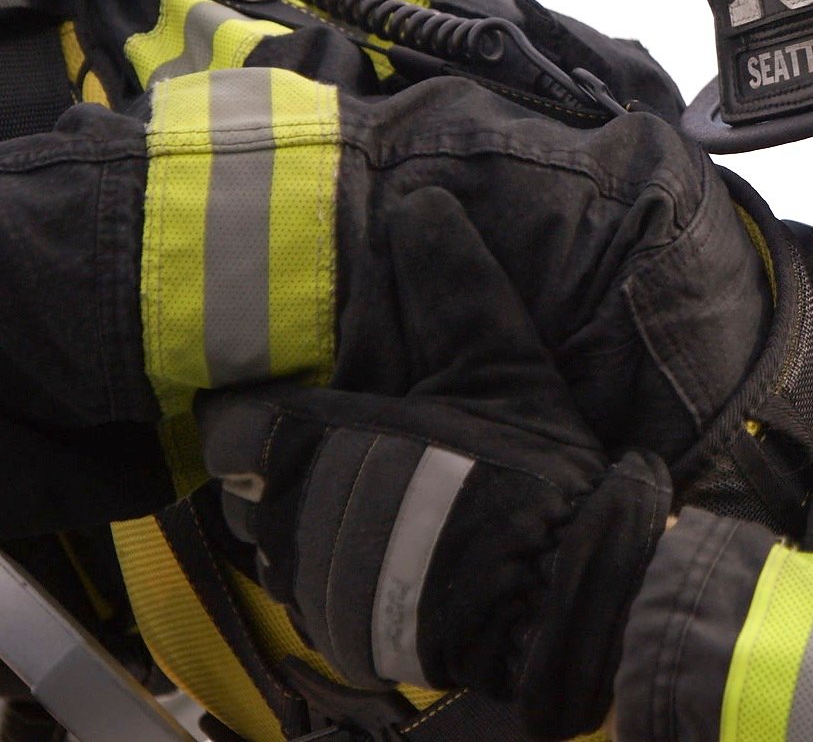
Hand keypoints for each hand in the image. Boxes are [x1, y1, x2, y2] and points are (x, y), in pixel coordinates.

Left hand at [198, 187, 669, 737]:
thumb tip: (425, 203)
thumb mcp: (500, 364)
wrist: (557, 597)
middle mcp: (286, 519)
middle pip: (248, 484)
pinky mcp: (335, 633)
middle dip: (290, 463)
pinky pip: (315, 590)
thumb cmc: (523, 476)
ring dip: (316, 514)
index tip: (314, 396)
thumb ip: (453, 287)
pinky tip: (398, 547)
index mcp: (308, 444)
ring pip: (279, 539)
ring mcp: (308, 585)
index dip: (266, 406)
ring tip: (382, 495)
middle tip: (359, 442)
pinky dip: (342, 568)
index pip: (232, 420)